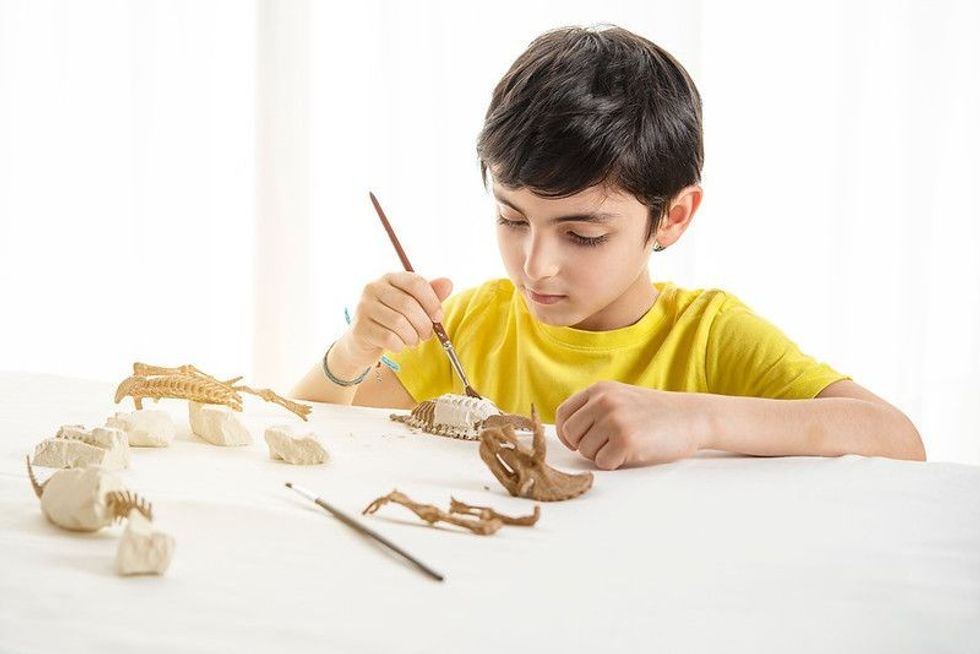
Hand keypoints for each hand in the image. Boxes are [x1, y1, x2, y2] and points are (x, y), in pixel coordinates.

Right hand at [339, 272, 452, 366]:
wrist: (362, 342)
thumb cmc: (392, 321)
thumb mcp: (413, 306)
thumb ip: (430, 294)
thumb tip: (448, 283)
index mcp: (389, 278)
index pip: (416, 282)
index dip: (432, 301)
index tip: (438, 317)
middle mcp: (373, 288)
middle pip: (408, 304)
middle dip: (423, 324)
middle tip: (427, 335)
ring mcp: (363, 307)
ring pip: (398, 323)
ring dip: (412, 337)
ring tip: (413, 341)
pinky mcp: (360, 328)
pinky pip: (388, 338)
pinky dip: (400, 345)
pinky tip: (399, 346)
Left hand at [555, 381, 707, 469]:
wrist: (691, 417)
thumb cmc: (655, 414)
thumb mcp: (621, 398)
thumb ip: (594, 408)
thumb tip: (565, 433)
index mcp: (600, 389)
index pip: (563, 414)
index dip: (566, 433)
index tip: (577, 442)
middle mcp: (603, 401)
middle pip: (571, 435)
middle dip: (584, 446)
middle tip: (607, 446)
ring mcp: (614, 420)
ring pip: (586, 451)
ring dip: (602, 455)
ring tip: (625, 445)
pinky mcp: (625, 440)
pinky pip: (603, 463)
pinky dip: (616, 464)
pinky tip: (634, 452)